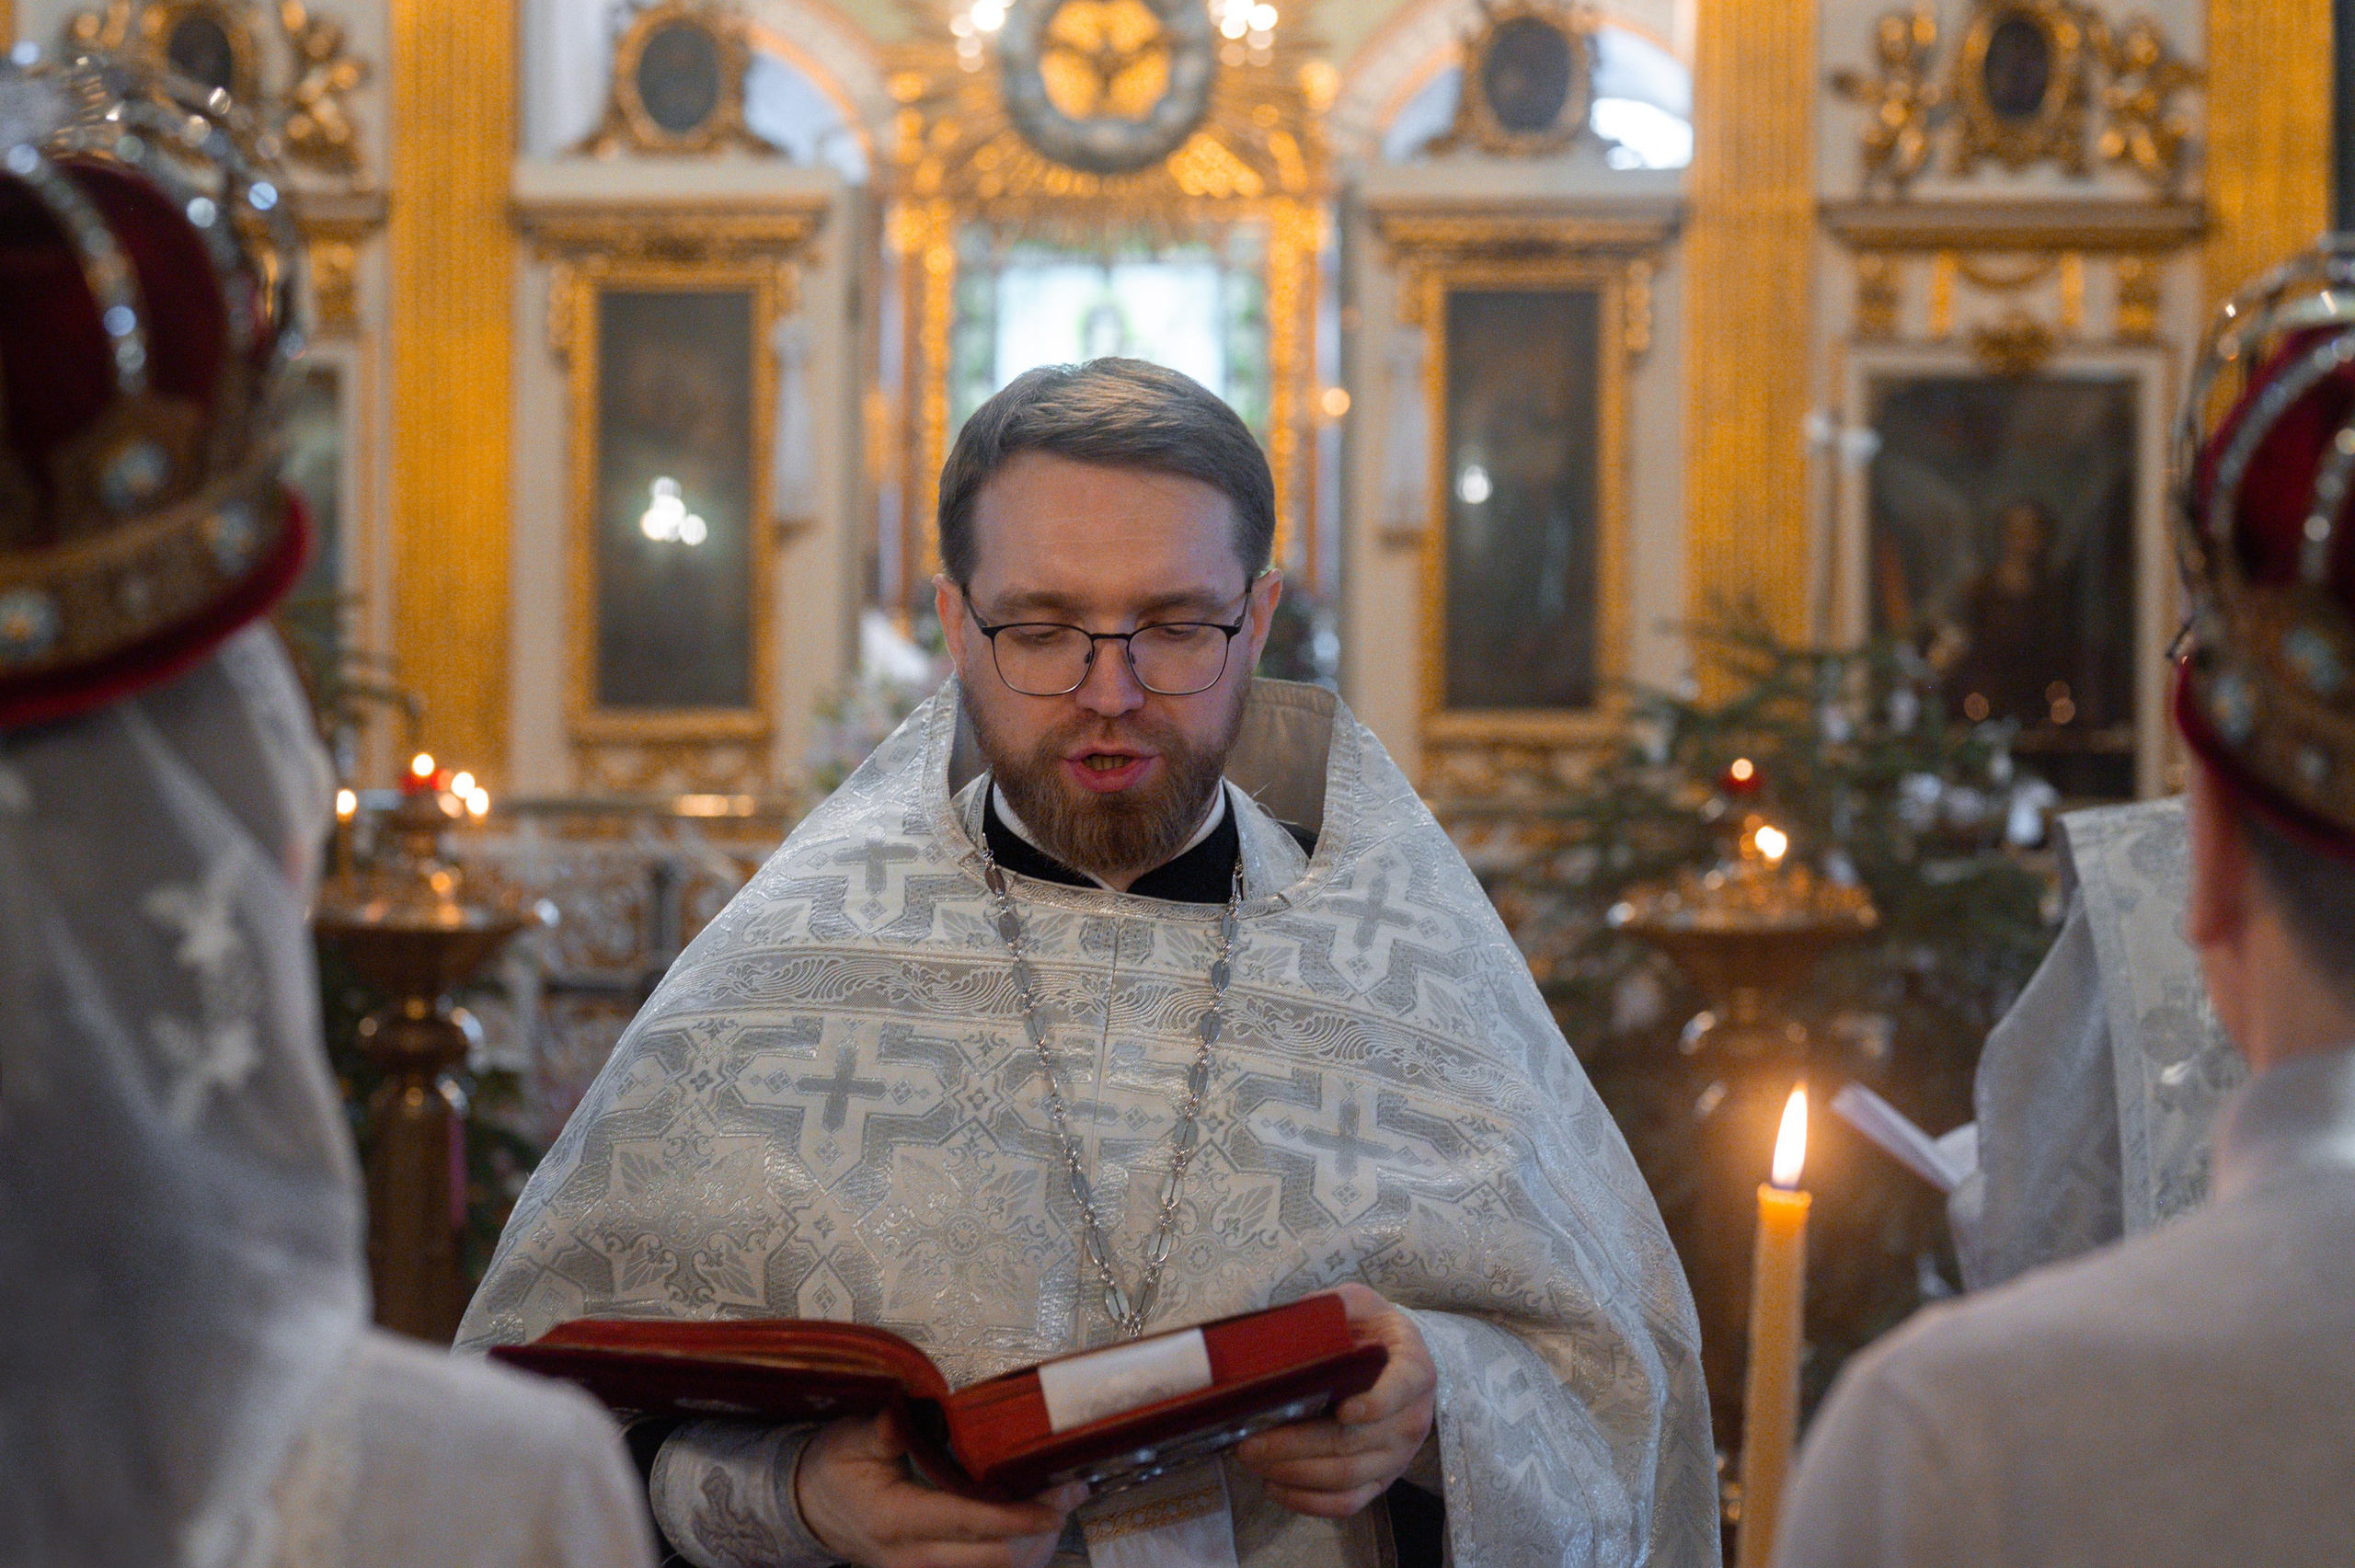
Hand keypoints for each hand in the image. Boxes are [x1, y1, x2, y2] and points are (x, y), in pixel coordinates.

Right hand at [796, 1409, 1087, 1567]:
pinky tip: (1035, 1528)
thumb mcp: (852, 1439)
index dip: (1020, 1515)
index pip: (970, 1523)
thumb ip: (888, 1428)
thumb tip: (926, 1405)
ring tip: (1060, 1504)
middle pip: (995, 1560)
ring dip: (1035, 1545)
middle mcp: (913, 1559)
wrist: (806, 1510)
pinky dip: (1017, 1554)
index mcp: (896, 1520)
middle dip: (1042, 1529)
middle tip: (1072, 1490)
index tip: (1058, 1497)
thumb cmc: (833, 1468)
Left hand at [1232, 1283, 1437, 1517]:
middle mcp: (1412, 1418)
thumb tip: (1288, 1322)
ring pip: (1346, 1476)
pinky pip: (1349, 1503)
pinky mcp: (1382, 1480)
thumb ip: (1332, 1308)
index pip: (1400, 1390)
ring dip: (1293, 1473)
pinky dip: (1310, 1502)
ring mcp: (1398, 1456)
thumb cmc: (1370, 1329)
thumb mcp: (1357, 1303)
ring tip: (1251, 1461)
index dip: (1374, 1404)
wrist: (1397, 1361)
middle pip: (1353, 1442)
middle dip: (1295, 1446)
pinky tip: (1274, 1486)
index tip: (1342, 1410)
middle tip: (1248, 1442)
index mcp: (1413, 1369)